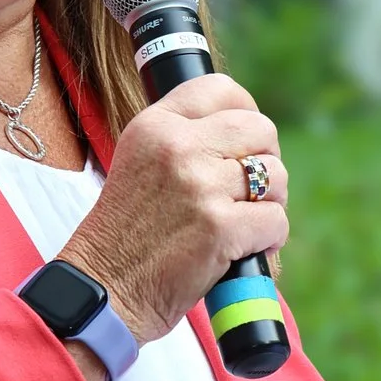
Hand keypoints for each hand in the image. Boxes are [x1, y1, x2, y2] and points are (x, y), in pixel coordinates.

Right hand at [56, 75, 288, 344]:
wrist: (105, 290)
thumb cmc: (126, 235)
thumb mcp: (140, 163)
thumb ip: (182, 140)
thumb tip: (243, 130)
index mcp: (155, 126)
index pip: (221, 89)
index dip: (247, 113)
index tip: (247, 140)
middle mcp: (178, 147)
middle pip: (261, 129)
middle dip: (266, 161)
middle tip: (250, 191)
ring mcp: (201, 185)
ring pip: (275, 176)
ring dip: (270, 203)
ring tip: (244, 224)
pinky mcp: (221, 226)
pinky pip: (275, 220)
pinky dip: (270, 239)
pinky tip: (245, 250)